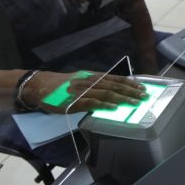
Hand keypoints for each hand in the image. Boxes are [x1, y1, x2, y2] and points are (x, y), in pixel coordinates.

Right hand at [23, 72, 147, 112]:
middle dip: (131, 91)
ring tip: (135, 102)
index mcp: (93, 76)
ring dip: (122, 98)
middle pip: (114, 86)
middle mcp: (90, 81)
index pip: (115, 79)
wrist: (41, 86)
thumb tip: (112, 90)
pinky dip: (104, 105)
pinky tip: (114, 108)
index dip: (130, 83)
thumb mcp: (82, 80)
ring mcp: (83, 91)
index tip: (142, 87)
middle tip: (144, 96)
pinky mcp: (74, 101)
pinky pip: (92, 103)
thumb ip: (96, 84)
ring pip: (106, 94)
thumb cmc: (62, 85)